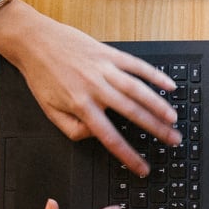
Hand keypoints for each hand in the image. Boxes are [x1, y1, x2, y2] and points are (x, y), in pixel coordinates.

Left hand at [0, 3, 179, 175]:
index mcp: (81, 105)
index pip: (110, 137)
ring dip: (159, 105)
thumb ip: (72, 129)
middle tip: (173, 140)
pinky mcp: (109, 53)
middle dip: (156, 129)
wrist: (35, 41)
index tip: (142, 168)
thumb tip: (95, 135)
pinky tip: (168, 85)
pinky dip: (154, 75)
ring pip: (138, 90)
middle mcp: (96, 88)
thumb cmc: (41, 75)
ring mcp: (104, 69)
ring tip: (174, 118)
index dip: (128, 155)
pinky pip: (136, 65)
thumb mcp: (49, 110)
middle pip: (132, 113)